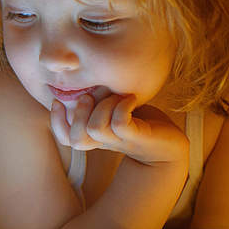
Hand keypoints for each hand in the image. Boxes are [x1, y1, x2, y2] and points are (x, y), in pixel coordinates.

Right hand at [50, 93, 186, 166]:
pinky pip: (120, 124)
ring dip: (103, 106)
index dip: (56, 122)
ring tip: (116, 96)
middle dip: (78, 113)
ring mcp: (121, 141)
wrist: (171, 146)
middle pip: (76, 139)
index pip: (66, 138)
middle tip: (90, 96)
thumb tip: (83, 81)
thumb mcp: (116, 111)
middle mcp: (106, 142)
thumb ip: (100, 101)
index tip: (58, 101)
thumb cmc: (143, 124)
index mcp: (96, 136)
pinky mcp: (138, 137)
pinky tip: (131, 98)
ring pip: (96, 129)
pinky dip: (122, 106)